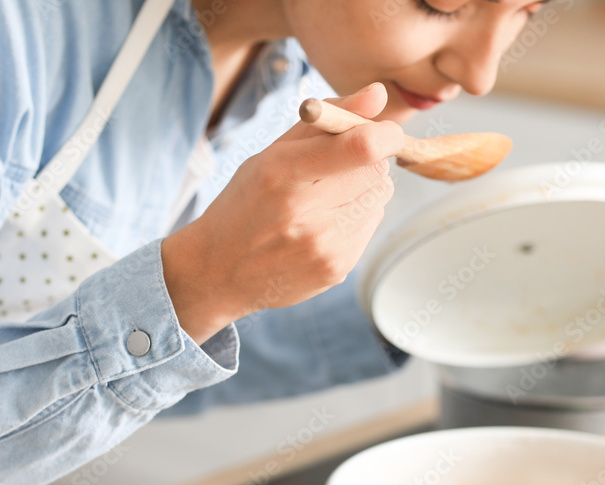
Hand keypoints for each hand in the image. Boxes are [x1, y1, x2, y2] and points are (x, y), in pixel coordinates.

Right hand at [162, 82, 403, 344]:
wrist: (218, 271)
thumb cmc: (247, 203)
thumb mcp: (273, 153)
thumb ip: (327, 119)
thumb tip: (379, 93)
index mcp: (282, 173)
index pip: (360, 148)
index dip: (384, 135)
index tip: (386, 132)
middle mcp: (303, 213)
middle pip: (377, 171)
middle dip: (368, 160)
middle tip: (341, 165)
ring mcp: (322, 246)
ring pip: (380, 198)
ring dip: (363, 190)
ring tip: (325, 200)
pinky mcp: (336, 268)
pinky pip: (372, 225)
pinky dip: (357, 217)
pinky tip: (324, 224)